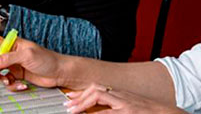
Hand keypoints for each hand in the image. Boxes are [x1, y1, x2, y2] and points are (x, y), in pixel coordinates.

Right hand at [0, 38, 65, 89]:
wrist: (59, 72)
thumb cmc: (47, 59)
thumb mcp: (27, 56)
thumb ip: (8, 58)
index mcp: (13, 45)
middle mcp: (12, 54)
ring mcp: (15, 66)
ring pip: (0, 74)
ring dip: (3, 80)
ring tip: (10, 82)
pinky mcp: (19, 76)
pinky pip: (9, 82)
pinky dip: (13, 85)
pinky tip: (21, 85)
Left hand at [65, 84, 183, 113]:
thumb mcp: (132, 108)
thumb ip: (116, 109)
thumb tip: (103, 112)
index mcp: (121, 96)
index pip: (98, 89)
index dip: (82, 93)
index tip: (71, 99)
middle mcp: (122, 96)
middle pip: (96, 89)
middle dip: (80, 97)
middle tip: (68, 106)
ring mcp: (126, 104)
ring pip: (100, 96)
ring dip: (84, 104)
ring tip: (73, 112)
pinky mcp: (130, 111)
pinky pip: (109, 113)